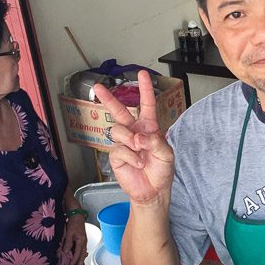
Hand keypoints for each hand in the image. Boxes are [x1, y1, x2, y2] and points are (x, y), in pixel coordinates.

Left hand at [59, 214, 87, 264]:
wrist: (77, 215)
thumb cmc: (73, 223)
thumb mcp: (69, 233)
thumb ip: (68, 243)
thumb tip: (66, 252)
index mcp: (81, 241)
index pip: (78, 254)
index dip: (74, 261)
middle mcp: (84, 243)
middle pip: (82, 256)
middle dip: (79, 264)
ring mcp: (83, 241)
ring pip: (82, 254)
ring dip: (79, 260)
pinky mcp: (81, 240)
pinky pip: (81, 250)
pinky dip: (79, 255)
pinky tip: (77, 257)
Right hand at [94, 70, 174, 204]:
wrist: (153, 190)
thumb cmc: (162, 170)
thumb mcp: (166, 154)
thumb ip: (155, 141)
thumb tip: (138, 137)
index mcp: (149, 127)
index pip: (146, 104)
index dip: (145, 89)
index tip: (142, 74)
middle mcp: (134, 132)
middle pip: (119, 111)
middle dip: (108, 98)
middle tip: (98, 87)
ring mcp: (124, 143)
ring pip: (118, 130)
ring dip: (130, 140)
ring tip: (140, 150)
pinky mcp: (116, 156)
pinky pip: (118, 149)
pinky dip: (130, 156)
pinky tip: (137, 163)